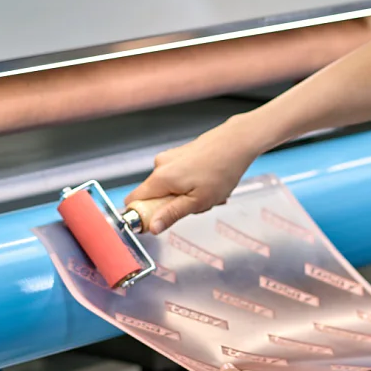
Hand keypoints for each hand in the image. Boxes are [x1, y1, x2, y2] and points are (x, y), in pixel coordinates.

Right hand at [124, 116, 266, 233]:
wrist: (236, 142)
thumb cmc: (221, 171)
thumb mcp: (198, 201)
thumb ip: (172, 214)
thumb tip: (151, 228)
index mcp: (160, 178)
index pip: (133, 200)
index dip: (141, 215)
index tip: (159, 222)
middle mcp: (160, 165)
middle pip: (153, 196)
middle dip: (173, 206)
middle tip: (197, 205)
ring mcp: (169, 158)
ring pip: (168, 188)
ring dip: (186, 196)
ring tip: (208, 192)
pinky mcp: (178, 155)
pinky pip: (177, 177)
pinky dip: (191, 184)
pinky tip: (208, 181)